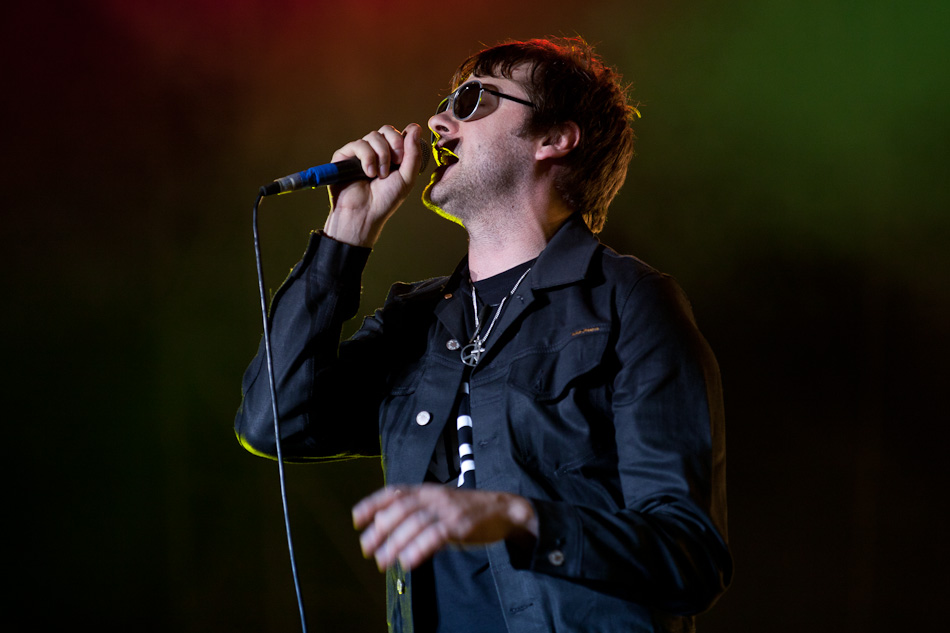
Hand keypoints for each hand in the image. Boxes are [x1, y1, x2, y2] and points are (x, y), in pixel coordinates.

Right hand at [323, 123, 425, 246]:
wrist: (365, 214)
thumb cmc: (385, 200)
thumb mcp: (407, 178)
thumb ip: (413, 153)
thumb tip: (416, 127)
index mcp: (391, 155)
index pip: (397, 134)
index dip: (403, 139)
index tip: (404, 158)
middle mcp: (375, 152)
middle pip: (386, 130)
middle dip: (394, 144)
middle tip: (396, 163)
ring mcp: (359, 153)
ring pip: (373, 136)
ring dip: (381, 155)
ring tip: (380, 175)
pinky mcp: (344, 156)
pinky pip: (358, 144)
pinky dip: (367, 158)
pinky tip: (369, 173)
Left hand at [352, 484, 538, 570]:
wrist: (503, 511)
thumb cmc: (467, 511)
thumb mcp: (440, 506)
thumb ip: (418, 515)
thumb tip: (389, 534)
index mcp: (427, 490)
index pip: (394, 492)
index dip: (373, 503)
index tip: (356, 519)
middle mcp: (434, 497)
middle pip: (400, 509)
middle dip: (380, 529)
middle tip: (366, 548)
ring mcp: (447, 510)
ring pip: (414, 524)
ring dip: (395, 543)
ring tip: (383, 561)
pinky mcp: (460, 525)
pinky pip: (435, 536)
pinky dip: (418, 549)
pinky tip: (407, 562)